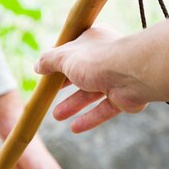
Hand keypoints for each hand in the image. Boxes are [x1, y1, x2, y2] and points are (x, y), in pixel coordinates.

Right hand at [34, 27, 148, 132]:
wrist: (132, 75)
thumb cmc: (97, 60)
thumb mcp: (65, 57)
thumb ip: (49, 61)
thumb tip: (37, 66)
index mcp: (94, 41)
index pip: (74, 51)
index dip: (60, 62)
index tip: (47, 74)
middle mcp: (106, 58)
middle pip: (82, 74)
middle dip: (65, 88)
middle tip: (50, 97)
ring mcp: (116, 78)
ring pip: (92, 93)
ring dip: (74, 105)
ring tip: (57, 116)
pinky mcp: (124, 97)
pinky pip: (104, 109)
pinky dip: (90, 118)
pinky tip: (75, 128)